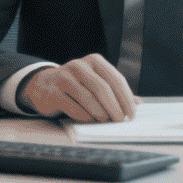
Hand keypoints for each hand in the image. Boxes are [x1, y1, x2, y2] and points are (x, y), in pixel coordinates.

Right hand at [21, 53, 137, 122]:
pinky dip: (83, 115)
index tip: (132, 114)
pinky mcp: (52, 91)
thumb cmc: (76, 86)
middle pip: (102, 88)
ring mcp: (64, 77)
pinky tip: (88, 120)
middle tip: (120, 120)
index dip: (126, 98)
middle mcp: (79, 65)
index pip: (116, 79)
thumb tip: (138, 104)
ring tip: (105, 120)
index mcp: (94, 61)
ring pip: (87, 97)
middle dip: (114, 107)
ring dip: (99, 112)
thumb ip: (116, 91)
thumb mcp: (96, 83)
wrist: (43, 85)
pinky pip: (72, 106)